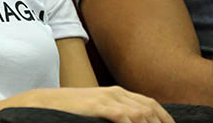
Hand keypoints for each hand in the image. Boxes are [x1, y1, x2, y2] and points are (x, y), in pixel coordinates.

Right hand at [24, 86, 174, 122]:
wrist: (47, 101)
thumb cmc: (72, 108)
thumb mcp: (97, 107)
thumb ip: (115, 112)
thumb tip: (130, 122)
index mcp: (117, 92)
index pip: (149, 103)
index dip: (165, 117)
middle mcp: (116, 93)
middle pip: (149, 108)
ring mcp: (107, 98)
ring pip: (140, 113)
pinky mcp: (98, 106)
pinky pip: (122, 117)